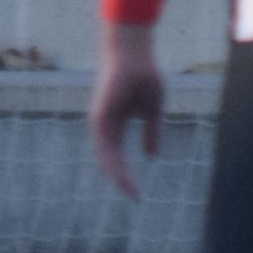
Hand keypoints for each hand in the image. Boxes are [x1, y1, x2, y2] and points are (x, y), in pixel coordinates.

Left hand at [89, 26, 165, 197]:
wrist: (135, 54)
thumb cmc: (144, 75)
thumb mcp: (153, 109)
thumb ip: (151, 131)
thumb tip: (150, 155)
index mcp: (115, 122)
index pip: (117, 154)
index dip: (126, 172)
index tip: (136, 190)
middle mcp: (105, 124)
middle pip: (110, 158)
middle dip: (121, 178)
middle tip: (134, 197)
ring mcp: (100, 120)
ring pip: (106, 155)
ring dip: (117, 174)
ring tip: (129, 191)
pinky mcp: (100, 116)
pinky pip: (105, 145)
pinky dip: (113, 160)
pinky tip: (121, 173)